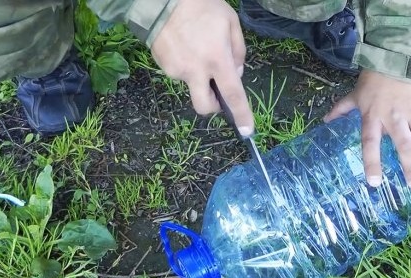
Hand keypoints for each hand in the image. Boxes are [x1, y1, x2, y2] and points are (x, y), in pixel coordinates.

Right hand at [150, 0, 253, 135]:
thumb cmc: (202, 6)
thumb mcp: (231, 23)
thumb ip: (239, 52)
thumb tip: (235, 74)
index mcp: (217, 60)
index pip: (233, 95)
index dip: (241, 115)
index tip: (247, 131)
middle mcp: (196, 70)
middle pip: (204, 107)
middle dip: (213, 106)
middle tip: (217, 92)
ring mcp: (176, 70)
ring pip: (191, 85)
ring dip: (198, 76)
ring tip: (196, 47)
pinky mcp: (163, 66)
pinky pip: (179, 73)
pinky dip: (185, 65)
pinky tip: (184, 46)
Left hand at [324, 70, 410, 188]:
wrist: (398, 58)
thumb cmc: (374, 81)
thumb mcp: (355, 95)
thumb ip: (341, 110)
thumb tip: (325, 121)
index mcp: (372, 116)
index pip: (370, 143)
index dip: (372, 163)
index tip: (374, 182)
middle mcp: (394, 117)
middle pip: (404, 146)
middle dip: (410, 168)